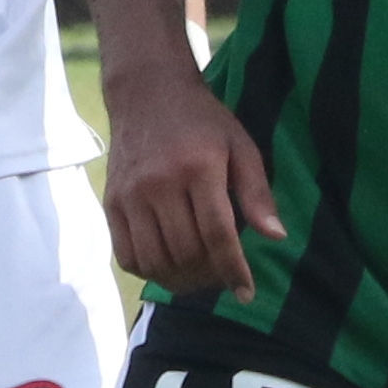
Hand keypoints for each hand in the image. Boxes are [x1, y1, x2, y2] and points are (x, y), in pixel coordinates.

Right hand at [101, 73, 284, 296]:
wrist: (147, 94)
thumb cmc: (202, 122)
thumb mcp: (241, 146)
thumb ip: (257, 192)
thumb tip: (276, 237)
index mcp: (198, 168)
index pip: (218, 234)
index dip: (233, 270)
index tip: (246, 293)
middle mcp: (159, 184)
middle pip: (186, 252)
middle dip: (210, 277)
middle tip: (224, 279)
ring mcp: (130, 195)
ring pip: (155, 260)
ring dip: (180, 281)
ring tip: (199, 278)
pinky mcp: (111, 203)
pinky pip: (127, 255)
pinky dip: (149, 271)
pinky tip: (169, 268)